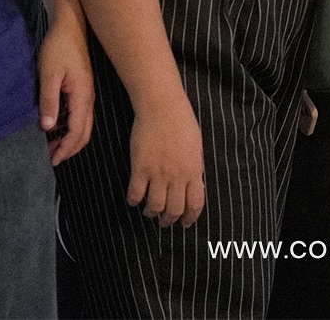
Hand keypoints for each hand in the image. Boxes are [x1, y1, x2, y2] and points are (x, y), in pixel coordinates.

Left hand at [36, 9, 93, 163]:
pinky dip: (68, 126)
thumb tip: (47, 128)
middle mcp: (88, 97)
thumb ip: (49, 101)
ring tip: (50, 146)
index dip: (65, 149)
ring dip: (69, 138)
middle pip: (84, 132)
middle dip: (69, 149)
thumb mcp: (49, 74)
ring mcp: (86, 93)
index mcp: (82, 96)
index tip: (51, 161)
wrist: (70, 25)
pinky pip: (78, 114)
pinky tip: (54, 126)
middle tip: (51, 159)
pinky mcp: (82, 87)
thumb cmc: (59, 47)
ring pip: (82, 124)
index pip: (77, 131)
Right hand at [128, 95, 205, 227]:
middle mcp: (177, 175)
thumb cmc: (181, 121)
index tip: (185, 223)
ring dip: (152, 213)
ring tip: (150, 212)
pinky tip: (134, 199)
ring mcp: (158, 173)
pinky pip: (136, 194)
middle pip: (174, 210)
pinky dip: (134, 201)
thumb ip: (194, 168)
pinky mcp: (140, 168)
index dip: (190, 217)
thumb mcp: (196, 146)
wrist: (162, 106)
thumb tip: (193, 185)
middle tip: (165, 221)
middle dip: (169, 220)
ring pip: (155, 207)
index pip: (195, 204)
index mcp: (194, 170)